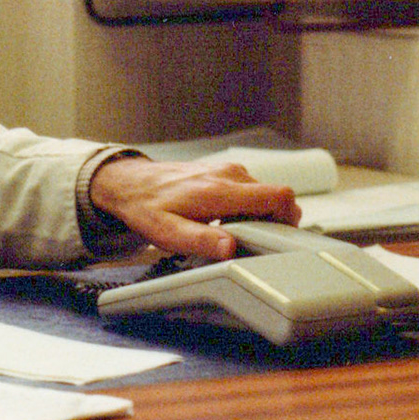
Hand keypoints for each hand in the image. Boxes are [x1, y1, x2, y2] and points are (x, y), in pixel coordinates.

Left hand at [88, 156, 301, 260]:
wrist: (129, 183)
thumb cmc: (147, 208)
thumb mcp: (168, 233)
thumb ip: (200, 241)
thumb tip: (229, 249)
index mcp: (219, 190)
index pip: (278, 195)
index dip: (289, 218)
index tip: (281, 236)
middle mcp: (228, 175)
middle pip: (276, 195)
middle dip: (274, 220)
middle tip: (255, 241)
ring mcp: (226, 170)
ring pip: (264, 192)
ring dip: (260, 213)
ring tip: (236, 231)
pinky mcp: (222, 171)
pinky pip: (250, 188)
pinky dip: (248, 205)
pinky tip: (227, 219)